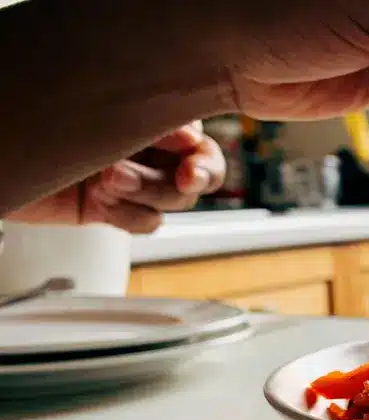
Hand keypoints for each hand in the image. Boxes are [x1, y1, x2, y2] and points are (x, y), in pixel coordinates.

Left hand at [5, 122, 224, 232]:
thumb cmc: (31, 117)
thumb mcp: (102, 114)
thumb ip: (152, 121)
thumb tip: (190, 137)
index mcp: (148, 114)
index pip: (200, 141)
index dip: (204, 158)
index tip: (189, 167)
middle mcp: (143, 145)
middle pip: (195, 177)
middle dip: (174, 182)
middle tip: (151, 178)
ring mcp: (127, 179)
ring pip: (171, 202)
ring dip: (145, 194)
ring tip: (108, 180)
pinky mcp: (108, 207)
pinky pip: (145, 222)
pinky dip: (128, 217)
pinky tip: (102, 202)